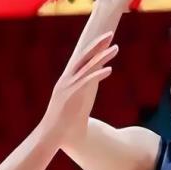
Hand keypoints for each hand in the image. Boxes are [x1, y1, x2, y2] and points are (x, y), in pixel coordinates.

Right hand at [39, 31, 117, 147]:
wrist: (54, 135)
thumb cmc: (66, 119)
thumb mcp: (75, 99)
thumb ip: (82, 88)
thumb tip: (91, 80)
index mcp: (68, 79)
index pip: (82, 58)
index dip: (93, 47)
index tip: (105, 38)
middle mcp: (67, 79)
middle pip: (84, 57)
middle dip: (98, 45)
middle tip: (110, 34)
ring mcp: (69, 87)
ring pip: (88, 67)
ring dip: (102, 57)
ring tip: (116, 48)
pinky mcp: (73, 96)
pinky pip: (87, 82)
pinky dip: (98, 74)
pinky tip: (109, 69)